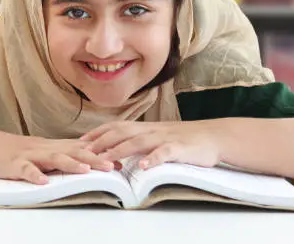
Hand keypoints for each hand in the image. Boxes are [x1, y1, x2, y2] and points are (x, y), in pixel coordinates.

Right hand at [0, 132, 115, 184]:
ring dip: (70, 164)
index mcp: (55, 146)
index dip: (102, 154)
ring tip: (85, 170)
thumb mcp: (46, 151)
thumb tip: (91, 161)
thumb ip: (66, 155)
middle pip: (73, 151)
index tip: (121, 160)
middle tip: (111, 166)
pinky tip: (43, 182)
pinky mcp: (15, 164)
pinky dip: (34, 174)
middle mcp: (47, 149)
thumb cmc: (21, 151)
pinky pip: (26, 169)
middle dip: (93, 158)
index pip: (82, 148)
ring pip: (54, 158)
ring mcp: (31, 155)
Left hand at [80, 121, 221, 170]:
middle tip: (84, 151)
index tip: (80, 141)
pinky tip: (142, 166)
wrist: (213, 136)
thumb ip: (140, 141)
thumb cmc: (184, 140)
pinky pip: (164, 153)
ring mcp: (165, 138)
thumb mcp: (159, 137)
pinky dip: (153, 158)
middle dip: (101, 141)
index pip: (117, 126)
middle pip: (122, 132)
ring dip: (120, 150)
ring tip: (105, 159)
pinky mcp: (180, 148)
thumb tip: (117, 149)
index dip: (98, 133)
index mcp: (146, 128)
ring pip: (139, 141)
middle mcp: (152, 130)